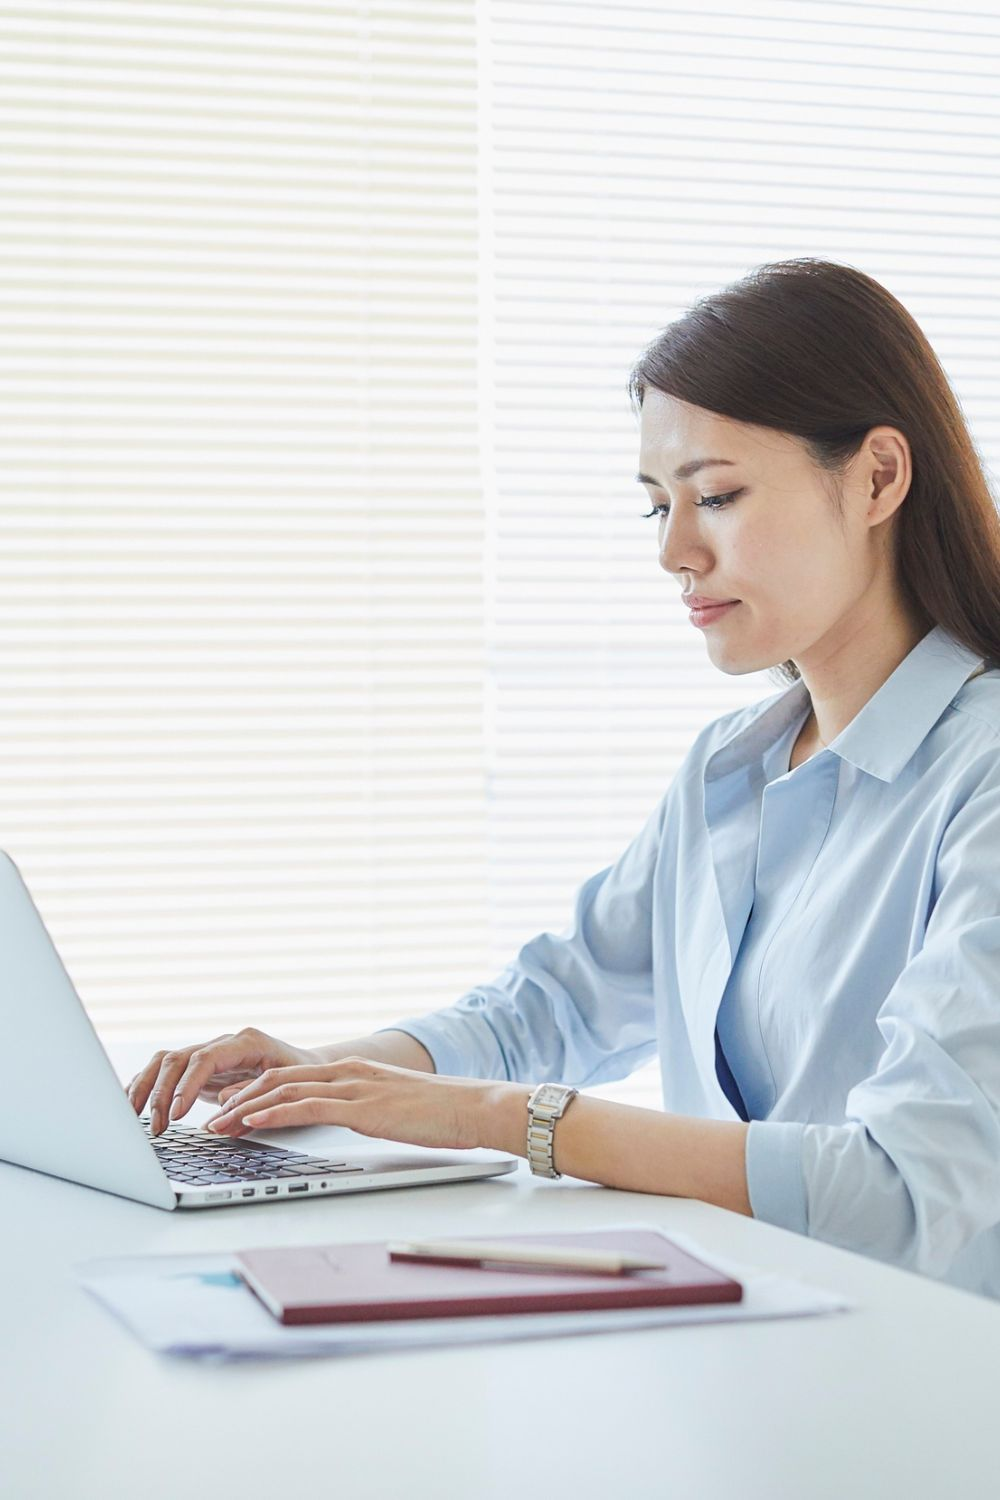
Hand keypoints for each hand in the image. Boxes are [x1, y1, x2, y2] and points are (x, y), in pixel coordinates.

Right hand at [126, 1027, 323, 1135]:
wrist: (307, 1070)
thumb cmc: (300, 1079)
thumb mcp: (285, 1089)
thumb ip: (253, 1098)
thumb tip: (219, 1115)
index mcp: (246, 1043)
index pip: (205, 1059)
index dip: (187, 1085)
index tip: (177, 1114)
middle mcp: (222, 1044)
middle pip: (178, 1059)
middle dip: (161, 1093)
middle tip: (157, 1127)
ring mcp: (207, 1054)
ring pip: (164, 1061)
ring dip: (146, 1089)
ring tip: (133, 1119)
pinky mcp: (197, 1069)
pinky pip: (164, 1071)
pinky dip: (146, 1087)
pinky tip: (132, 1107)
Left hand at [201, 1057, 495, 1151]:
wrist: (475, 1106)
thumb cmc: (441, 1113)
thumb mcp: (392, 1107)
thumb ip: (364, 1109)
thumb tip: (346, 1124)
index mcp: (353, 1071)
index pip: (291, 1077)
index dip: (254, 1091)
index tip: (228, 1106)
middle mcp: (348, 1072)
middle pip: (278, 1081)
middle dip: (238, 1099)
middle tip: (210, 1117)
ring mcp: (354, 1087)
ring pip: (285, 1092)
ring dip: (245, 1109)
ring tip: (217, 1124)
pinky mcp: (362, 1107)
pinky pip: (308, 1108)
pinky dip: (274, 1114)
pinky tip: (252, 1122)